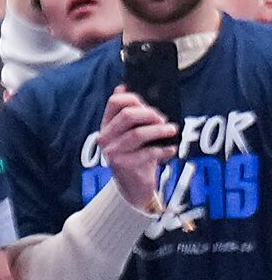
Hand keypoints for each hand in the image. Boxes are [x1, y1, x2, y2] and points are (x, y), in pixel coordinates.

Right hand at [99, 86, 177, 210]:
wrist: (133, 190)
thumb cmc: (135, 158)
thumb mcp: (130, 137)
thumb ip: (130, 117)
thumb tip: (124, 88)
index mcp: (106, 126)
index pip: (114, 102)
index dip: (132, 98)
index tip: (147, 103)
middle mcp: (106, 138)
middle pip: (127, 116)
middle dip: (149, 114)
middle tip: (163, 118)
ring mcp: (113, 152)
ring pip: (138, 134)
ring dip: (159, 130)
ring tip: (172, 130)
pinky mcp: (125, 166)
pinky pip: (147, 153)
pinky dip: (162, 149)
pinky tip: (171, 149)